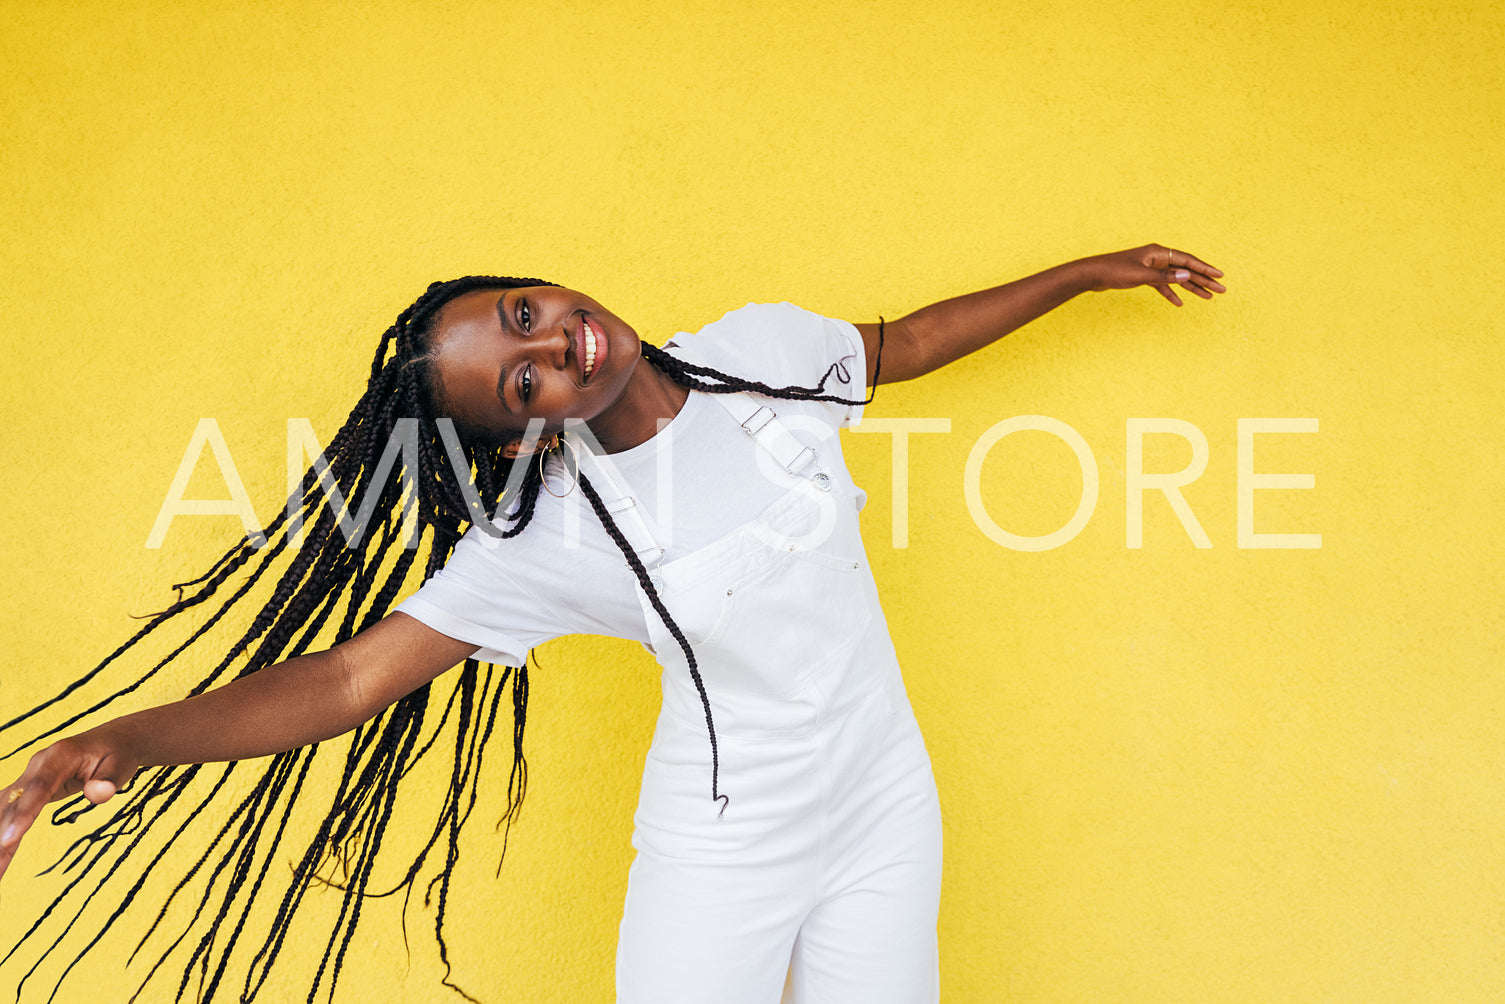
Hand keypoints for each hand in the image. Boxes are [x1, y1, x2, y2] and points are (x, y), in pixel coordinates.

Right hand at [0, 734, 138, 881]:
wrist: (113, 741)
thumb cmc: (118, 755)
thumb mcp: (121, 766)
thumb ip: (109, 781)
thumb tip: (99, 794)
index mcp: (59, 756)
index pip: (38, 788)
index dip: (23, 815)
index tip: (8, 840)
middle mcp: (38, 764)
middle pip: (14, 802)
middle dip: (2, 837)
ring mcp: (30, 775)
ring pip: (6, 809)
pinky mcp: (29, 787)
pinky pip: (11, 811)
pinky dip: (2, 831)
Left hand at [1083, 244, 1225, 306]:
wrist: (1092, 274)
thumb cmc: (1114, 271)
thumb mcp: (1141, 275)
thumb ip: (1165, 277)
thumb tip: (1188, 274)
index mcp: (1158, 252)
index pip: (1188, 260)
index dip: (1205, 268)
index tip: (1220, 276)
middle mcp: (1157, 258)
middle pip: (1186, 269)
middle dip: (1204, 280)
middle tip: (1221, 290)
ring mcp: (1151, 267)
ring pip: (1176, 278)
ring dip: (1191, 288)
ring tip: (1208, 297)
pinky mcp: (1143, 276)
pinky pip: (1162, 285)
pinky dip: (1171, 293)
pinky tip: (1179, 303)